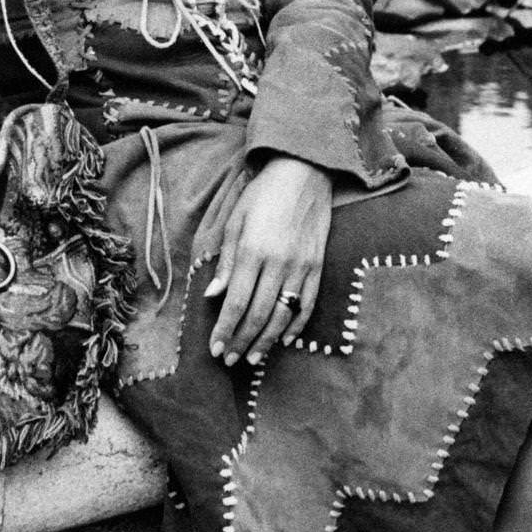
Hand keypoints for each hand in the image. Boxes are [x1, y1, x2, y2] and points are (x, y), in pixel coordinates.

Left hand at [206, 156, 331, 366]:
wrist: (304, 171)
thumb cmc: (263, 194)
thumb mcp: (235, 220)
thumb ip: (226, 260)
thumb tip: (213, 297)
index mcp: (252, 250)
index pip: (236, 303)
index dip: (225, 330)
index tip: (215, 348)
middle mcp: (278, 262)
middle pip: (258, 315)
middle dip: (242, 341)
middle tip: (229, 360)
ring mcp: (302, 266)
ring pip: (283, 315)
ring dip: (266, 341)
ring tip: (252, 358)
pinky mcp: (318, 265)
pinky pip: (308, 304)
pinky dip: (295, 326)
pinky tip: (283, 339)